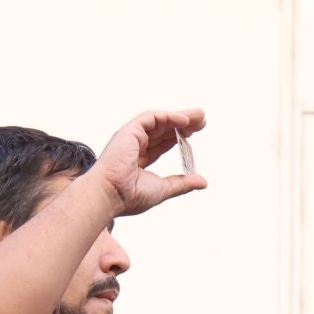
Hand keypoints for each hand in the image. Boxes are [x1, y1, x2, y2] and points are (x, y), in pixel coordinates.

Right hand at [92, 109, 207, 215]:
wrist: (111, 195)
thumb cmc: (130, 196)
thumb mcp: (164, 189)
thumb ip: (182, 183)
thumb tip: (202, 182)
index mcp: (139, 159)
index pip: (162, 144)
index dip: (178, 137)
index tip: (194, 133)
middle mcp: (134, 146)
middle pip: (163, 130)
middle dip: (184, 124)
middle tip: (203, 121)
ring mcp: (131, 137)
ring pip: (159, 121)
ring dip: (180, 117)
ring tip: (200, 116)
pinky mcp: (129, 131)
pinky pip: (151, 118)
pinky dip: (168, 117)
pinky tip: (185, 120)